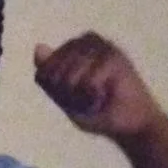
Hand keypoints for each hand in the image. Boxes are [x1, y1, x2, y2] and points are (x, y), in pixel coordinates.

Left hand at [33, 34, 163, 141]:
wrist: (130, 125)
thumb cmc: (98, 111)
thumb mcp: (64, 97)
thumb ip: (49, 76)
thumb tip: (38, 47)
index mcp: (74, 47)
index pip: (44, 68)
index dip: (54, 90)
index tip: (74, 95)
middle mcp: (88, 42)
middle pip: (54, 72)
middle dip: (67, 94)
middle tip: (87, 98)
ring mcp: (102, 47)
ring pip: (70, 76)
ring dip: (81, 96)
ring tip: (98, 97)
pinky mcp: (115, 57)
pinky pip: (89, 82)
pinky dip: (94, 97)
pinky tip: (107, 96)